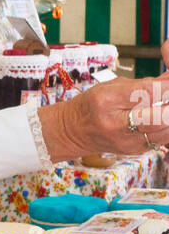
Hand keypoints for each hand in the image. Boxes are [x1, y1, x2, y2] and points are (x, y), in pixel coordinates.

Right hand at [38, 70, 168, 161]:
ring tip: (164, 106)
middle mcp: (117, 125)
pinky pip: (162, 138)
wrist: (74, 132)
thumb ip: (143, 83)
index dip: (167, 85)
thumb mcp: (112, 86)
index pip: (148, 92)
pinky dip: (166, 126)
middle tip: (167, 97)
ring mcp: (128, 142)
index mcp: (108, 101)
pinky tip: (161, 116)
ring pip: (166, 130)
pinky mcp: (137, 151)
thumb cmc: (93, 105)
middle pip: (162, 117)